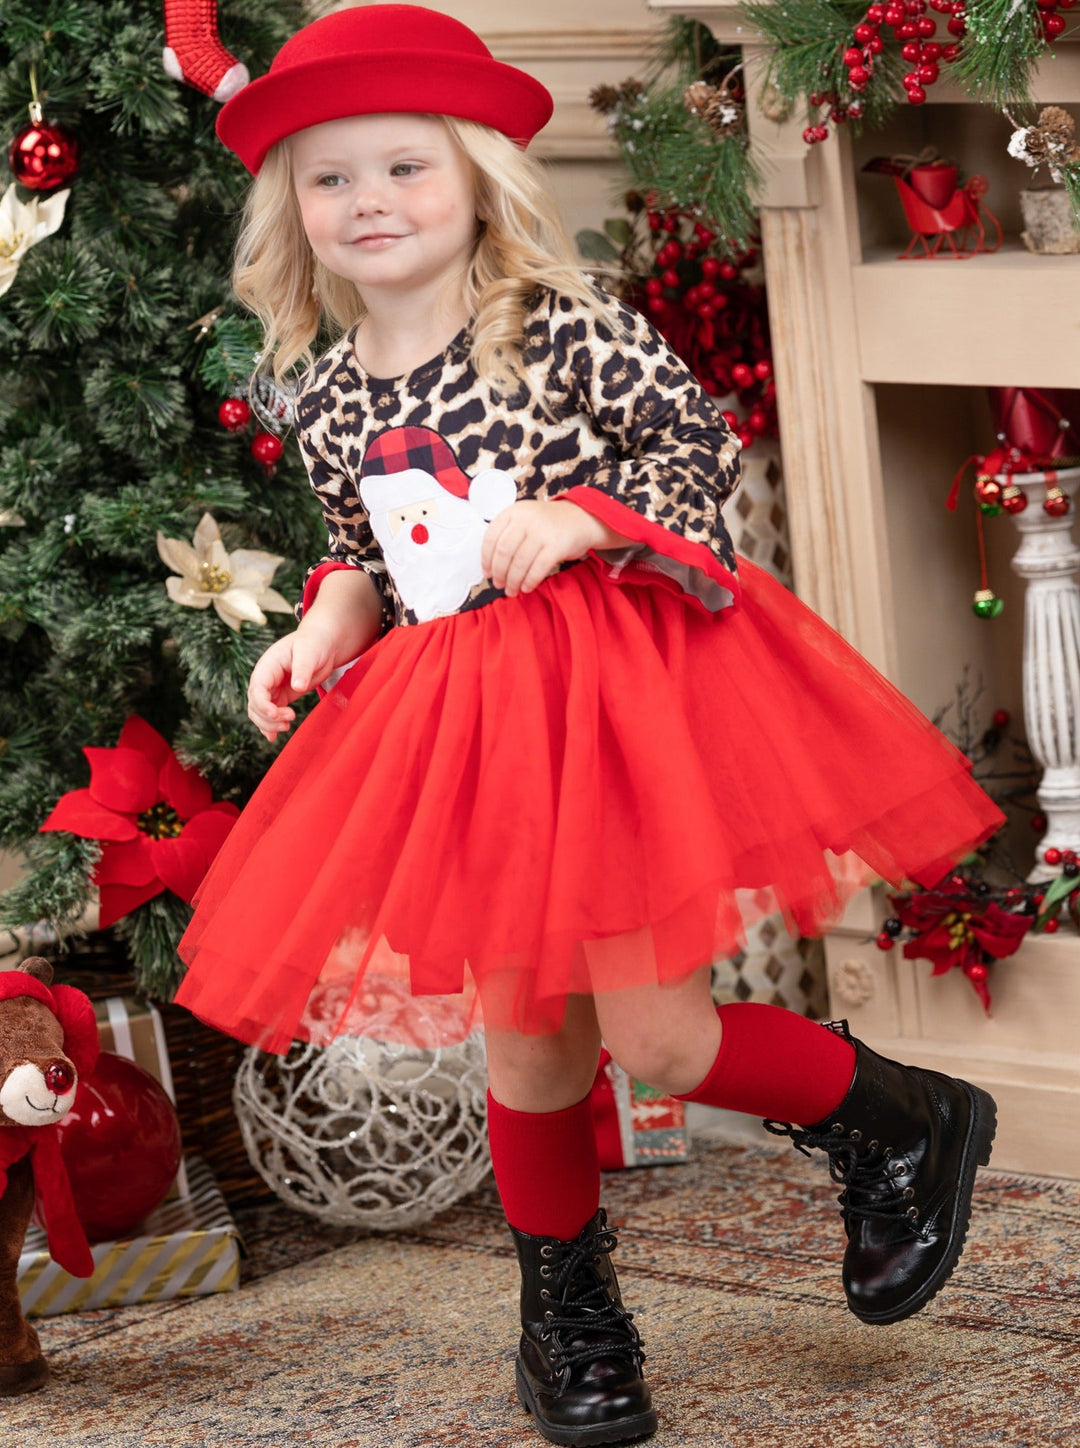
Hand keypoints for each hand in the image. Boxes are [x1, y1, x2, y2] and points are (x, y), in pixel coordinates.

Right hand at [247, 619, 345, 741]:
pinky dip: (269, 726)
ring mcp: (271, 689)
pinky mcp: (281, 696)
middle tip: (289, 721)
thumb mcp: (309, 652)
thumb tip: (297, 687)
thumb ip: (302, 669)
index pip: (257, 689)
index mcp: (267, 666)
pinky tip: (273, 737)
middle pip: (255, 704)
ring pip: (259, 712)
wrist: (322, 644)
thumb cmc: (314, 643)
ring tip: (286, 727)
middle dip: (268, 717)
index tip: (277, 714)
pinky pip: (269, 714)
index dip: (263, 705)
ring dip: (268, 724)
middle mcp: (265, 679)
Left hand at [481, 500, 612, 596]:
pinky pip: (538, 568)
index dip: (486, 558)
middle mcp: (526, 519)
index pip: (491, 537)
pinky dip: (530, 581)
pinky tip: (527, 587)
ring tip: (512, 590)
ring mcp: (542, 531)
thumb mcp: (526, 519)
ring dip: (513, 581)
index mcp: (514, 512)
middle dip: (499, 573)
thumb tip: (492, 566)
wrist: (582, 519)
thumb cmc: (549, 525)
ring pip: (520, 562)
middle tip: (499, 585)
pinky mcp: (557, 545)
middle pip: (504, 552)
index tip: (487, 572)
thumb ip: (509, 534)